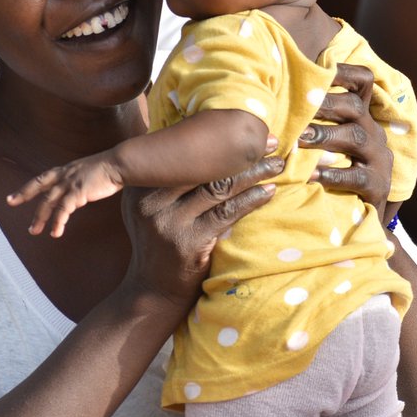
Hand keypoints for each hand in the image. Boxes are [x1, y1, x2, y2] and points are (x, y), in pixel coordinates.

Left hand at [6, 154, 124, 237]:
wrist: (119, 164)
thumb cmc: (109, 169)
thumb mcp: (89, 172)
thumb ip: (80, 180)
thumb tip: (79, 190)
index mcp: (66, 170)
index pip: (42, 178)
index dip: (27, 187)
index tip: (14, 196)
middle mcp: (65, 175)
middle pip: (39, 186)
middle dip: (23, 195)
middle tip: (10, 202)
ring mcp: (70, 183)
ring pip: (49, 202)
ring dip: (40, 217)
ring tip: (34, 231)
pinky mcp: (78, 192)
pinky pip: (64, 210)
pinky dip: (58, 222)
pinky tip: (56, 232)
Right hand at [122, 153, 283, 306]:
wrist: (153, 290)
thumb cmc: (160, 240)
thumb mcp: (150, 206)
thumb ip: (168, 177)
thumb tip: (204, 137)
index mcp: (140, 184)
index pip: (182, 152)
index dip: (216, 137)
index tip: (245, 126)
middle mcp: (149, 200)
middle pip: (203, 165)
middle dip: (240, 151)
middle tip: (270, 140)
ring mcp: (168, 222)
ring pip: (219, 186)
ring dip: (253, 173)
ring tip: (276, 164)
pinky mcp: (188, 243)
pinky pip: (227, 213)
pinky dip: (251, 199)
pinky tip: (269, 191)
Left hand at [301, 62, 392, 213]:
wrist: (364, 213)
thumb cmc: (337, 170)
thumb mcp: (331, 142)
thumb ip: (313, 121)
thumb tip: (273, 98)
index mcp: (361, 117)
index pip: (362, 83)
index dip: (344, 72)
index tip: (320, 68)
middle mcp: (373, 132)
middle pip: (354, 107)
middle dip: (325, 105)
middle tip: (297, 108)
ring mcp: (378, 158)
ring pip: (357, 136)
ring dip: (326, 135)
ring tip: (299, 140)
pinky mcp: (378, 185)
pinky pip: (357, 176)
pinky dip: (333, 174)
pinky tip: (312, 176)